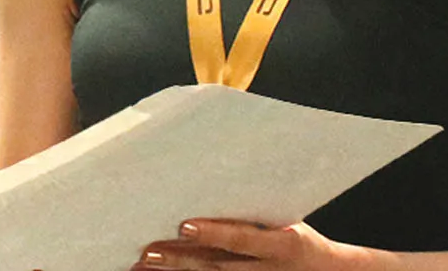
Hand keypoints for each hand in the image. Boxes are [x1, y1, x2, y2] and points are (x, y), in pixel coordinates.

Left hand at [136, 219, 373, 269]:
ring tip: (144, 264)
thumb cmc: (304, 239)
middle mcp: (267, 270)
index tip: (185, 225)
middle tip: (149, 250)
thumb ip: (259, 213)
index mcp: (283, 244)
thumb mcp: (291, 221)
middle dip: (181, 259)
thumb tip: (219, 184)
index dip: (213, 233)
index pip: (243, 239)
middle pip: (216, 265)